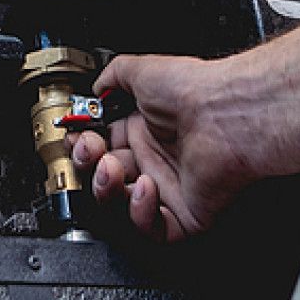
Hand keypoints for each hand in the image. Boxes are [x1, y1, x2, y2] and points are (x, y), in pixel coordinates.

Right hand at [69, 53, 257, 242]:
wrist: (225, 111)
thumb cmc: (193, 89)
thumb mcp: (140, 70)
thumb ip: (112, 77)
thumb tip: (96, 87)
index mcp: (143, 130)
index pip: (101, 147)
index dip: (83, 146)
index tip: (74, 139)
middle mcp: (155, 159)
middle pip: (106, 178)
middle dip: (89, 166)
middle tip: (91, 151)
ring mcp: (170, 187)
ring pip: (123, 206)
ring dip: (108, 189)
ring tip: (113, 168)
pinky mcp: (187, 212)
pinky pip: (155, 228)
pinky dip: (141, 214)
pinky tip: (145, 188)